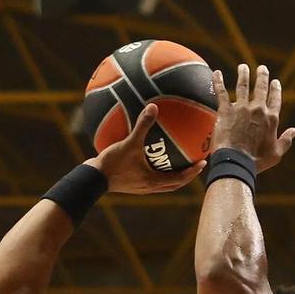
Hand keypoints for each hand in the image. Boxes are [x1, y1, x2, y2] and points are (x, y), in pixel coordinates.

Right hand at [88, 103, 206, 194]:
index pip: (180, 179)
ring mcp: (140, 187)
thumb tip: (154, 106)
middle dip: (186, 175)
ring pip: (162, 183)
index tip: (203, 162)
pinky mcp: (130, 184)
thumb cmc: (111, 164)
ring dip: (172, 174)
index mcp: (153, 181)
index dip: (193, 172)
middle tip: (196, 163)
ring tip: (178, 161)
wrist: (91, 180)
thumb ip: (142, 125)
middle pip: (174, 184)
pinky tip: (149, 156)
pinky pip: (148, 177)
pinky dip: (154, 169)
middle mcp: (149, 187)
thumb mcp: (128, 143)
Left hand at [209, 65, 294, 170]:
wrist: (236, 162)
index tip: (275, 82)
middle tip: (262, 68)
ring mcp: (242, 108)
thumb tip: (294, 131)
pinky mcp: (226, 110)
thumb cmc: (256, 161)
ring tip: (243, 67)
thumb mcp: (276, 154)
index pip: (275, 99)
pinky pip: (221, 92)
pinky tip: (216, 73)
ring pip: (243, 85)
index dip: (275, 89)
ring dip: (243, 74)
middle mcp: (258, 109)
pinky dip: (218, 81)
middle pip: (261, 88)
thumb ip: (286, 140)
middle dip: (262, 76)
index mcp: (271, 118)